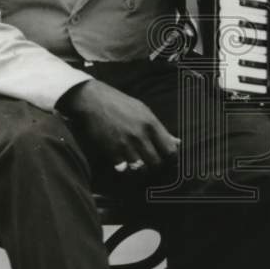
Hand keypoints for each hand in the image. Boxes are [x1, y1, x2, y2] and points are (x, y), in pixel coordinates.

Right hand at [58, 79, 179, 171]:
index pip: (170, 150)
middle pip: (156, 163)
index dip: (170, 158)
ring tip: (136, 163)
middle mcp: (140, 135)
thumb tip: (177, 142)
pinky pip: (123, 169)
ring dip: (139, 168)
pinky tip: (122, 161)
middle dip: (154, 164)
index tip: (166, 159)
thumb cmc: (119, 103)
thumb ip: (159, 128)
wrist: (92, 100)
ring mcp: (125, 144)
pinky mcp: (111, 151)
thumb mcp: (142, 110)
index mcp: (151, 123)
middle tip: (150, 161)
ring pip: (140, 169)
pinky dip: (124, 168)